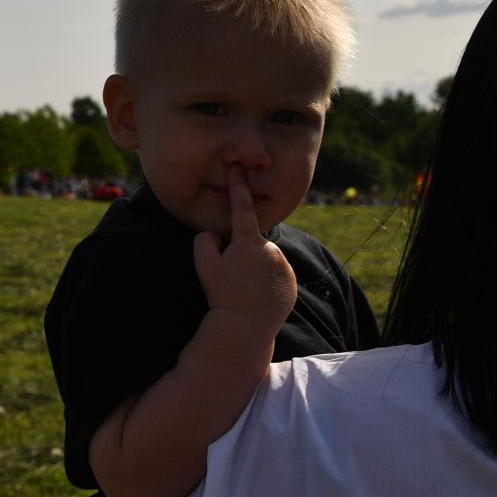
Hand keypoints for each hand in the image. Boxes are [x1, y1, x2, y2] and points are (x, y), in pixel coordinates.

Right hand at [192, 165, 296, 336]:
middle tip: (232, 276)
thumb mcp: (203, 263)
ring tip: (245, 289)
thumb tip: (215, 233)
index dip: (238, 187)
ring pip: (266, 258)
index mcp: (250, 242)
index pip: (242, 209)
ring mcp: (285, 267)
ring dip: (256, 266)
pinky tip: (257, 297)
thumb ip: (205, 239)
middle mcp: (272, 250)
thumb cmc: (221, 294)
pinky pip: (277, 274)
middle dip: (242, 251)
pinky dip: (268, 281)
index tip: (237, 168)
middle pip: (252, 241)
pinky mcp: (293, 284)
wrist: (245, 327)